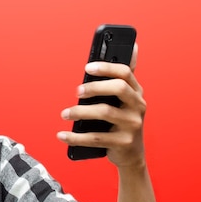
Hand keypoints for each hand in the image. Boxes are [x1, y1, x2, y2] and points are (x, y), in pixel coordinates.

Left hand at [58, 44, 146, 166]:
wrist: (131, 155)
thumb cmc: (121, 123)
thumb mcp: (124, 101)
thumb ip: (120, 80)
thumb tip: (132, 46)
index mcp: (136, 93)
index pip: (125, 73)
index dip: (106, 67)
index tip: (87, 67)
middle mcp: (138, 106)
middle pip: (119, 88)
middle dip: (95, 87)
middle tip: (76, 91)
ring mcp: (132, 125)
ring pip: (105, 112)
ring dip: (80, 112)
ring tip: (64, 113)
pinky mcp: (123, 143)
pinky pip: (95, 138)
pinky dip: (75, 137)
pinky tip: (62, 135)